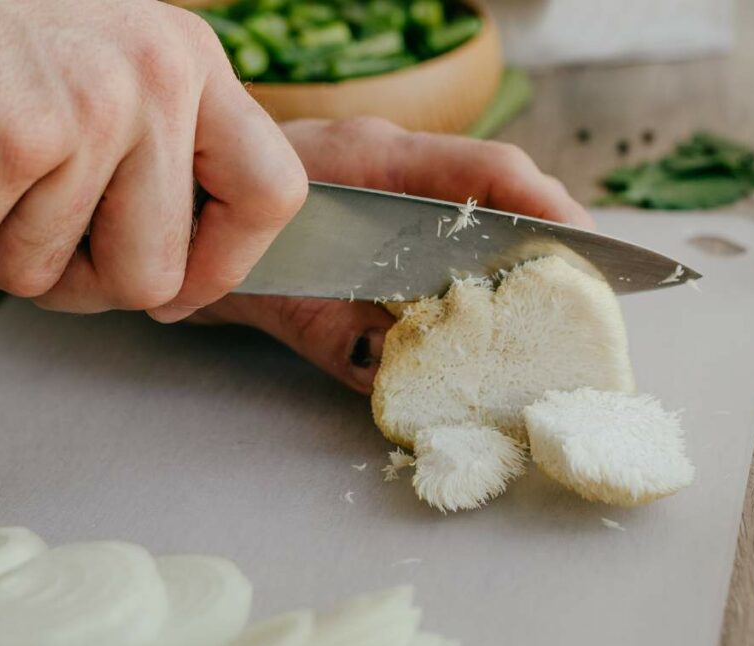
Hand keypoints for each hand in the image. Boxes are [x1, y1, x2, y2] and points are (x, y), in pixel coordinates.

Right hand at [0, 0, 305, 320]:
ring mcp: (87, 113)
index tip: (179, 292)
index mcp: (190, 67)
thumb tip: (169, 276)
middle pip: (152, 276)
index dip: (226, 266)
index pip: (271, 194)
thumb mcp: (100, 61)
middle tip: (22, 245)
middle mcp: (154, 84)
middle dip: (77, 287)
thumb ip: (149, 149)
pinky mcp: (6, 140)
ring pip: (42, 275)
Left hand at [193, 117, 591, 393]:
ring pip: (472, 210)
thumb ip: (326, 334)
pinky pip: (440, 231)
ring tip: (552, 307)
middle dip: (548, 235)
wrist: (166, 202)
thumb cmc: (203, 232)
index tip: (587, 252)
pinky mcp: (376, 210)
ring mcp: (384, 180)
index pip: (482, 172)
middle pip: (495, 188)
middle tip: (586, 295)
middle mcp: (388, 161)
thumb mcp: (260, 292)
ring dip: (515, 253)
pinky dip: (471, 266)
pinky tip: (485, 308)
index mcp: (369, 161)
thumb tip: (395, 377)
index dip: (544, 208)